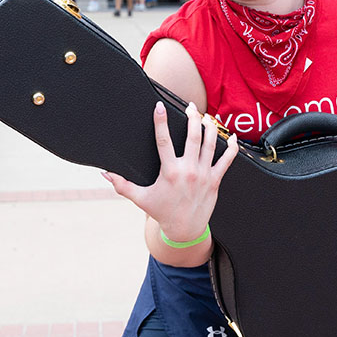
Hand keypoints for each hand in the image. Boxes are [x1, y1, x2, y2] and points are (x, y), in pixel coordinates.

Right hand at [102, 100, 237, 240]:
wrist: (184, 230)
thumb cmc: (162, 212)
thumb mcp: (140, 198)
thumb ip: (121, 184)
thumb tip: (104, 173)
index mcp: (169, 172)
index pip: (163, 140)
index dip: (160, 121)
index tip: (159, 106)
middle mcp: (188, 170)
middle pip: (192, 137)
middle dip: (192, 118)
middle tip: (189, 106)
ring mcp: (204, 174)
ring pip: (210, 144)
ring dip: (210, 127)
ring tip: (206, 116)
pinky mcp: (215, 180)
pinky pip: (227, 160)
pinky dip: (232, 147)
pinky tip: (232, 136)